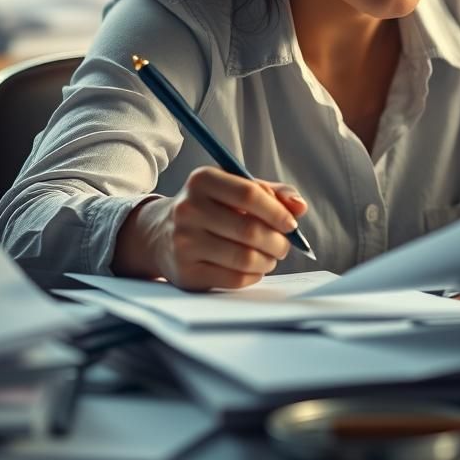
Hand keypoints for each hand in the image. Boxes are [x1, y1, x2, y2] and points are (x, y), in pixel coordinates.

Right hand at [113, 168, 307, 290]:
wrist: (159, 234)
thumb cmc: (211, 207)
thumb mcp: (235, 189)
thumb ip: (273, 192)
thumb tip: (299, 207)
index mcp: (202, 180)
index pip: (249, 194)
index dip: (277, 211)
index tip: (291, 224)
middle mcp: (188, 209)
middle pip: (249, 230)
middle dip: (278, 241)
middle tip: (285, 245)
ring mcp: (183, 242)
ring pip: (244, 258)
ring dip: (268, 260)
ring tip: (271, 256)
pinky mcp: (185, 272)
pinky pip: (234, 278)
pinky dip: (254, 275)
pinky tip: (254, 268)